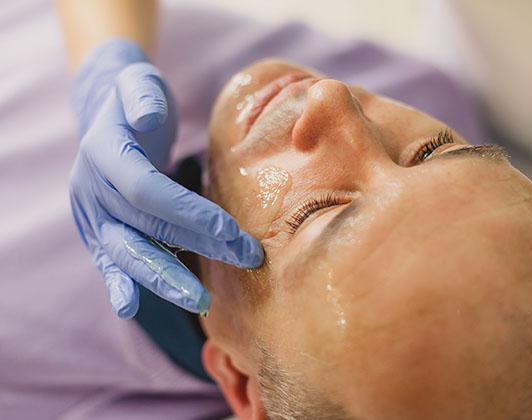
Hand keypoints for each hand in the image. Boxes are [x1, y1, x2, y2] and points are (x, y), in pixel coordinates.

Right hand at [70, 39, 263, 318]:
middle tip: (244, 258)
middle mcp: (91, 188)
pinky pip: (109, 260)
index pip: (147, 190)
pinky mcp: (99, 230)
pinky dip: (119, 283)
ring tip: (201, 302)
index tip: (230, 229)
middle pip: (145, 226)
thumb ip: (141, 94)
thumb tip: (149, 114)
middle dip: (196, 245)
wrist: (106, 116)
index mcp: (102, 152)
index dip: (187, 211)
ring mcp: (91, 214)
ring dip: (165, 278)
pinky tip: (129, 308)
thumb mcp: (138, 82)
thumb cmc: (133, 98)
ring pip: (127, 252)